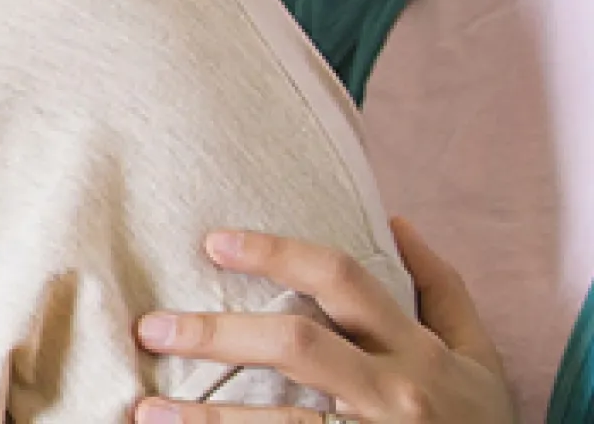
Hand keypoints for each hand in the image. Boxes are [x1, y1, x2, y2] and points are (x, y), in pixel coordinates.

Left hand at [132, 220, 508, 422]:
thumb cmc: (480, 419)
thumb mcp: (477, 355)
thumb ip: (442, 289)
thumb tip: (399, 222)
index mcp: (416, 349)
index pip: (342, 279)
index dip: (276, 252)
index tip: (213, 241)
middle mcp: (395, 391)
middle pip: (297, 344)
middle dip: (217, 332)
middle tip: (152, 328)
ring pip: (282, 422)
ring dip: (207, 417)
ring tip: (146, 410)